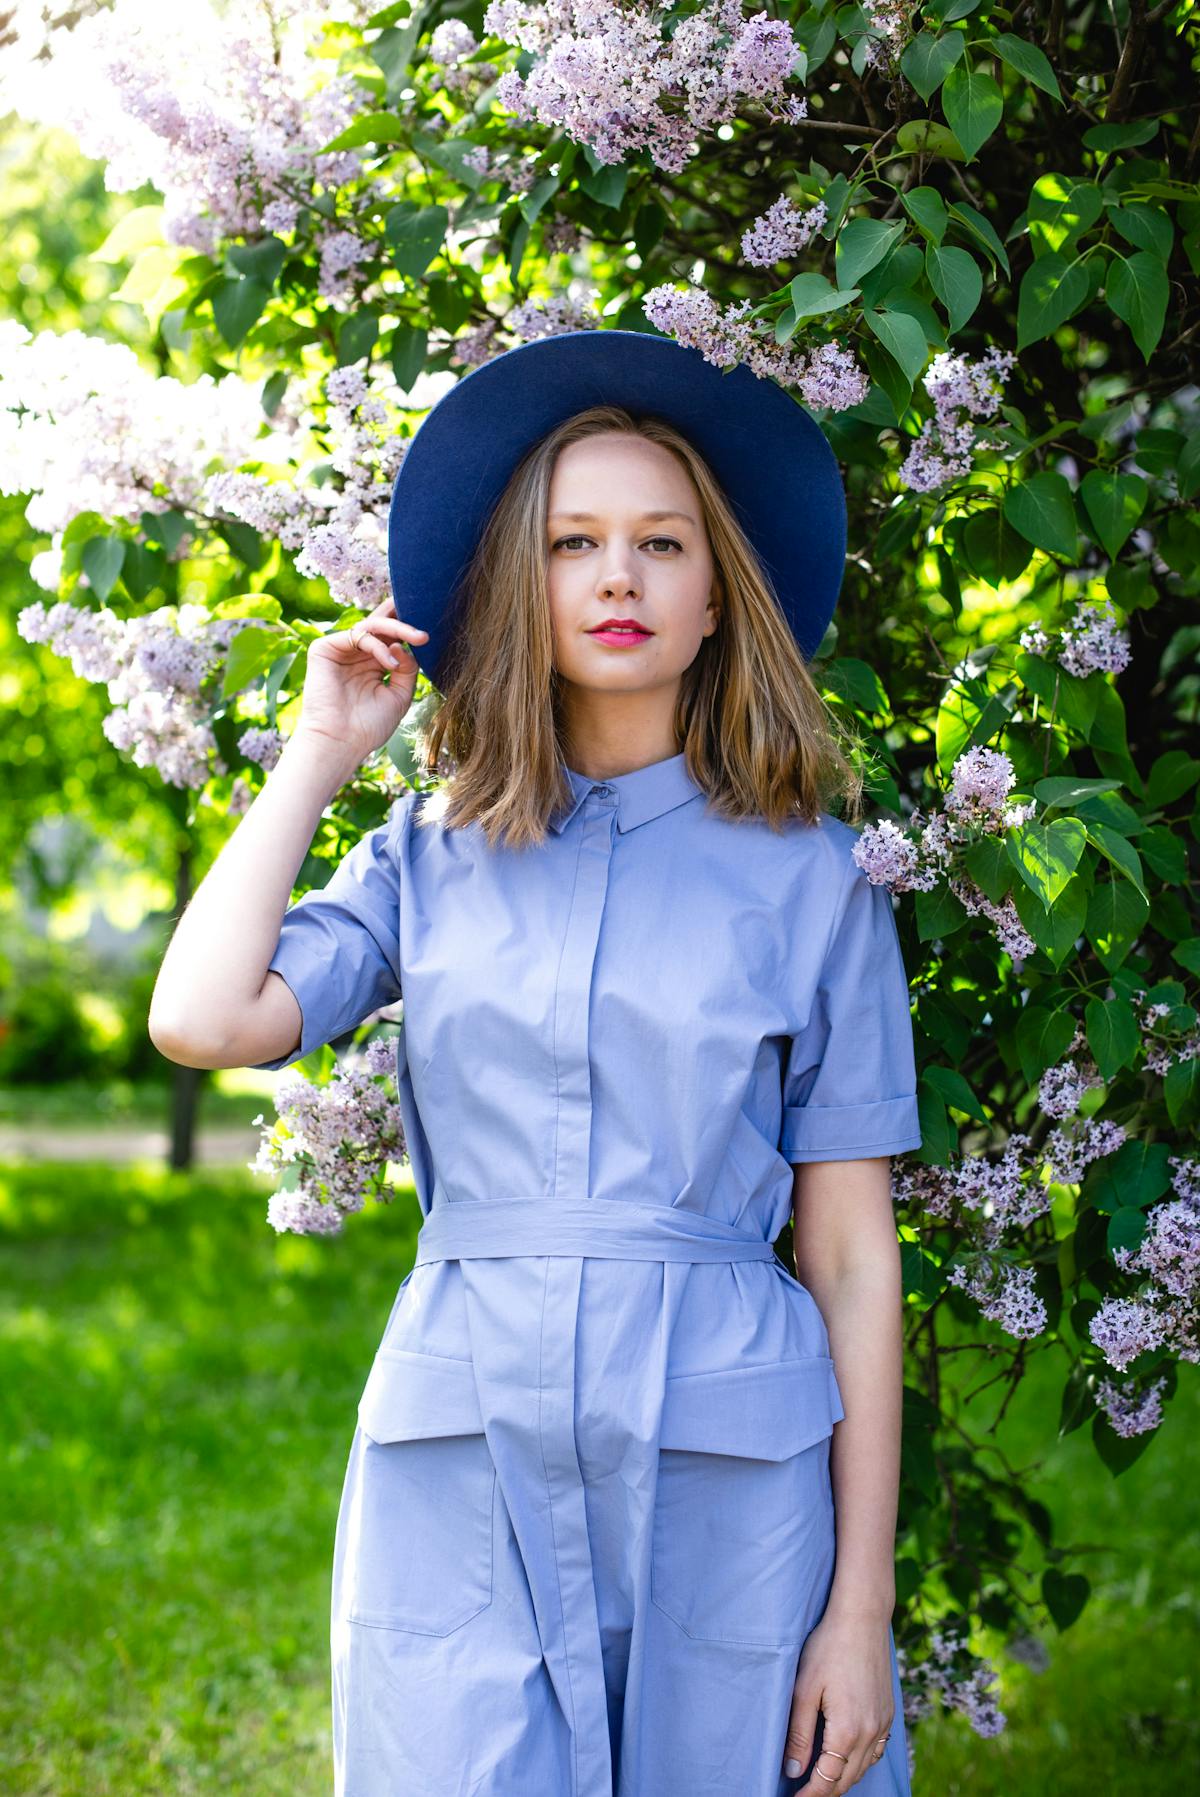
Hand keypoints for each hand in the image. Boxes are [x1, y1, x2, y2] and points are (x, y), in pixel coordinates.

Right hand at [295, 596, 429, 765]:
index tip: (432, 632)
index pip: (390, 636)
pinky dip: (378, 646)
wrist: (341, 743)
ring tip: (419, 639)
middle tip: (425, 621)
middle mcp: (356, 654)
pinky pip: (357, 636)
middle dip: (403, 617)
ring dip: (398, 629)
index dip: (408, 628)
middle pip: (381, 624)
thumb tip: (403, 644)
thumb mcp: (400, 695)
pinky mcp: (324, 649)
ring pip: (371, 625)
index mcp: (372, 663)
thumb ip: (408, 668)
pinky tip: (391, 665)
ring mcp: (340, 650)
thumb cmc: (369, 726)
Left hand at [782, 1610, 893, 1791]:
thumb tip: (794, 1771)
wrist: (862, 1617)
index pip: (828, 1780)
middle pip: (847, 1779)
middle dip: (825, 1792)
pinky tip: (846, 1756)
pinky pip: (876, 1750)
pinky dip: (860, 1762)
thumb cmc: (829, 1647)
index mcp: (847, 1731)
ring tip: (820, 1779)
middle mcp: (871, 1733)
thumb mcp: (804, 1690)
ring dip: (843, 1778)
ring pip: (863, 1767)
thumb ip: (799, 1734)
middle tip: (803, 1793)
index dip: (810, 1795)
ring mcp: (883, 1723)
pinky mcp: (888, 1712)